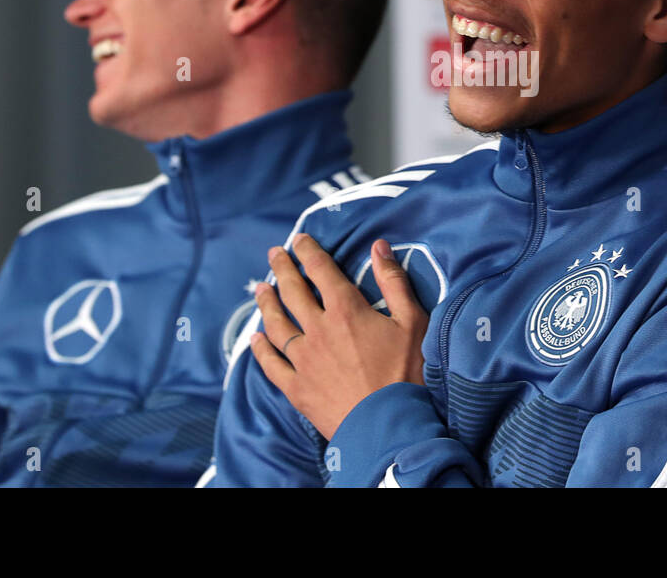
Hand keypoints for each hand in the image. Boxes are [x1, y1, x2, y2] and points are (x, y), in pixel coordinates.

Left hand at [249, 234, 429, 440]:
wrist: (389, 427)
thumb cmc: (407, 373)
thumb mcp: (412, 321)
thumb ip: (393, 281)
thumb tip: (378, 246)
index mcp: (346, 310)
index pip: (321, 271)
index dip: (309, 251)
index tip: (299, 239)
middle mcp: (317, 329)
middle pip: (293, 292)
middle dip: (283, 269)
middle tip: (274, 254)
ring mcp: (302, 360)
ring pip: (276, 324)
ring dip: (267, 303)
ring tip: (260, 288)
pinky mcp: (296, 387)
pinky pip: (271, 363)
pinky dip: (260, 349)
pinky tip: (254, 338)